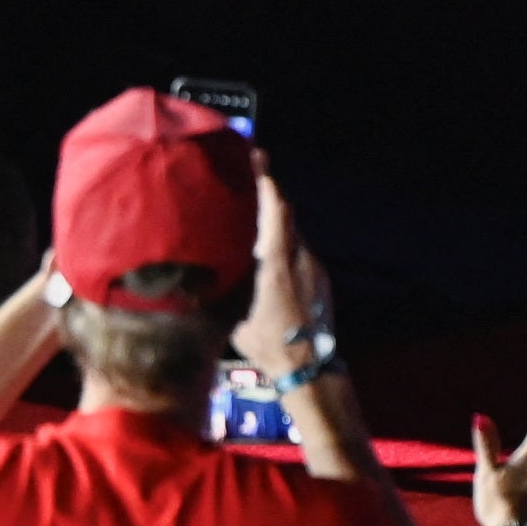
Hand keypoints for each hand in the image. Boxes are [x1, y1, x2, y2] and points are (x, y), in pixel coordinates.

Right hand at [227, 153, 329, 374]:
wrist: (310, 369)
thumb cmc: (269, 344)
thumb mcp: (236, 315)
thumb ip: (228, 286)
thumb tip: (204, 272)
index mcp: (278, 262)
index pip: (276, 211)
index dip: (267, 181)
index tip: (258, 156)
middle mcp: (301, 258)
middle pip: (287, 217)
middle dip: (269, 198)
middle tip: (249, 181)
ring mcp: (316, 269)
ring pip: (294, 237)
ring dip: (276, 227)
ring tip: (252, 223)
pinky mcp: (323, 281)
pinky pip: (301, 253)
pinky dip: (285, 247)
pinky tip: (269, 259)